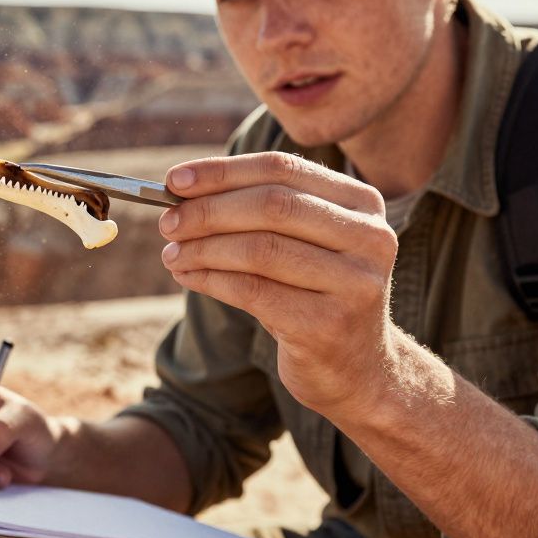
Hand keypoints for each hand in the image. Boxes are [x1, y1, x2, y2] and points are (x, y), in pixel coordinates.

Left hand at [158, 152, 399, 413]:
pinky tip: (188, 278)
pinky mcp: (329, 324)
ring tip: (171, 255)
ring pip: (259, 249)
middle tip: (167, 223)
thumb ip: (254, 211)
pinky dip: (210, 280)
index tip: (173, 180)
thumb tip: (179, 190)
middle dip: (207, 211)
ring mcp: (355, 283)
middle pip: (270, 206)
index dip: (222, 172)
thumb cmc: (312, 294)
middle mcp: (370, 237)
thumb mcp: (297, 244)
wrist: (355, 367)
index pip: (282, 169)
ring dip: (202, 249)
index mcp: (362, 204)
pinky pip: (253, 291)